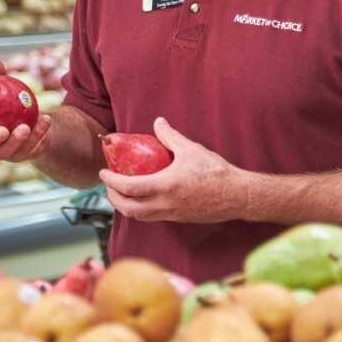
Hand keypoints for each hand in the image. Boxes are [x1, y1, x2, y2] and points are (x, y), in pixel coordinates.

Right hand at [0, 56, 51, 161]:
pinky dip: (38, 133)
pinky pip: (28, 147)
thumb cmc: (10, 101)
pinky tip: (45, 119)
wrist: (33, 119)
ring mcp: (2, 150)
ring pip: (3, 152)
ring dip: (16, 140)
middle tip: (3, 130)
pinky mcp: (20, 154)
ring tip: (26, 127)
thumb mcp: (4, 87)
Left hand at [99, 117, 245, 223]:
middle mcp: (165, 204)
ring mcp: (172, 214)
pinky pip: (153, 217)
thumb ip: (170, 136)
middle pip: (128, 208)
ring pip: (139, 216)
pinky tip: (144, 198)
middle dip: (113, 198)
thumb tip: (158, 122)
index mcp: (165, 186)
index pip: (128, 188)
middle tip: (109, 185)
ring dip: (126, 206)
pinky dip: (141, 209)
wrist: (237, 195)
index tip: (103, 172)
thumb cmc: (216, 172)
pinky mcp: (179, 218)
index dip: (111, 181)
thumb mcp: (191, 149)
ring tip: (122, 192)